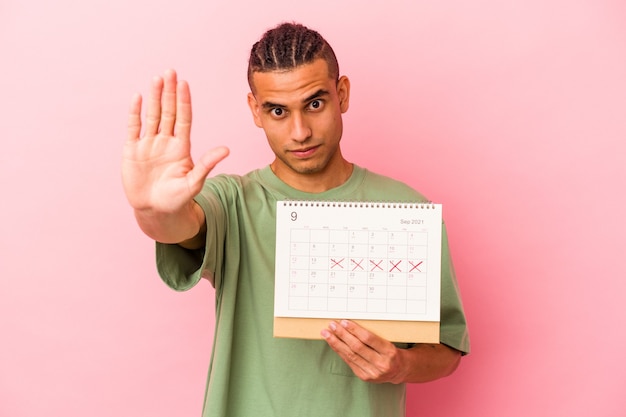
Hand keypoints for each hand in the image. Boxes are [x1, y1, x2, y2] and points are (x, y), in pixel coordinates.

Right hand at [122, 69, 228, 213]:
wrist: (155, 211)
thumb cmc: (177, 200)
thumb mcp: (193, 183)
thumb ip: (207, 165)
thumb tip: (226, 150)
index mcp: (181, 147)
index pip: (183, 118)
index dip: (184, 101)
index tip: (184, 84)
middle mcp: (165, 141)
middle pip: (168, 112)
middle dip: (169, 92)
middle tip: (171, 71)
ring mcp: (149, 144)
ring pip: (152, 115)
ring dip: (154, 97)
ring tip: (157, 79)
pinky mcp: (133, 150)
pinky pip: (134, 127)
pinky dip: (135, 113)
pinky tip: (138, 97)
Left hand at [321, 320, 406, 383]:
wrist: (399, 370)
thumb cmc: (391, 352)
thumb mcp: (388, 342)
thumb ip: (372, 336)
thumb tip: (350, 324)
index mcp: (389, 352)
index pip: (368, 339)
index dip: (354, 330)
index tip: (344, 321)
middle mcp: (381, 364)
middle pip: (357, 347)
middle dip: (342, 334)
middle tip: (332, 325)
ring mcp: (372, 373)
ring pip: (350, 355)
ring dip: (336, 343)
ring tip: (327, 334)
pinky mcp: (364, 377)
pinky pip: (349, 362)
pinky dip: (339, 351)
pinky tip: (333, 343)